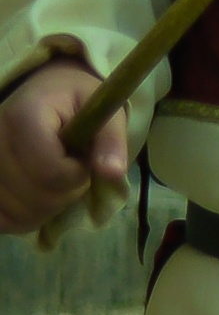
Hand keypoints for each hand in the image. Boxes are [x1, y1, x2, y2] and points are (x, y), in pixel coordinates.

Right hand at [0, 53, 125, 234]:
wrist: (44, 96)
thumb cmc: (76, 104)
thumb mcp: (104, 112)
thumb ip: (111, 141)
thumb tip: (113, 172)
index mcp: (24, 117)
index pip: (49, 171)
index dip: (75, 175)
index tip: (81, 160)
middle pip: (34, 197)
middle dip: (65, 193)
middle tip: (70, 171)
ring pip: (17, 213)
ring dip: (47, 208)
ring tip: (53, 180)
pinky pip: (1, 219)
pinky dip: (22, 217)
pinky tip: (34, 197)